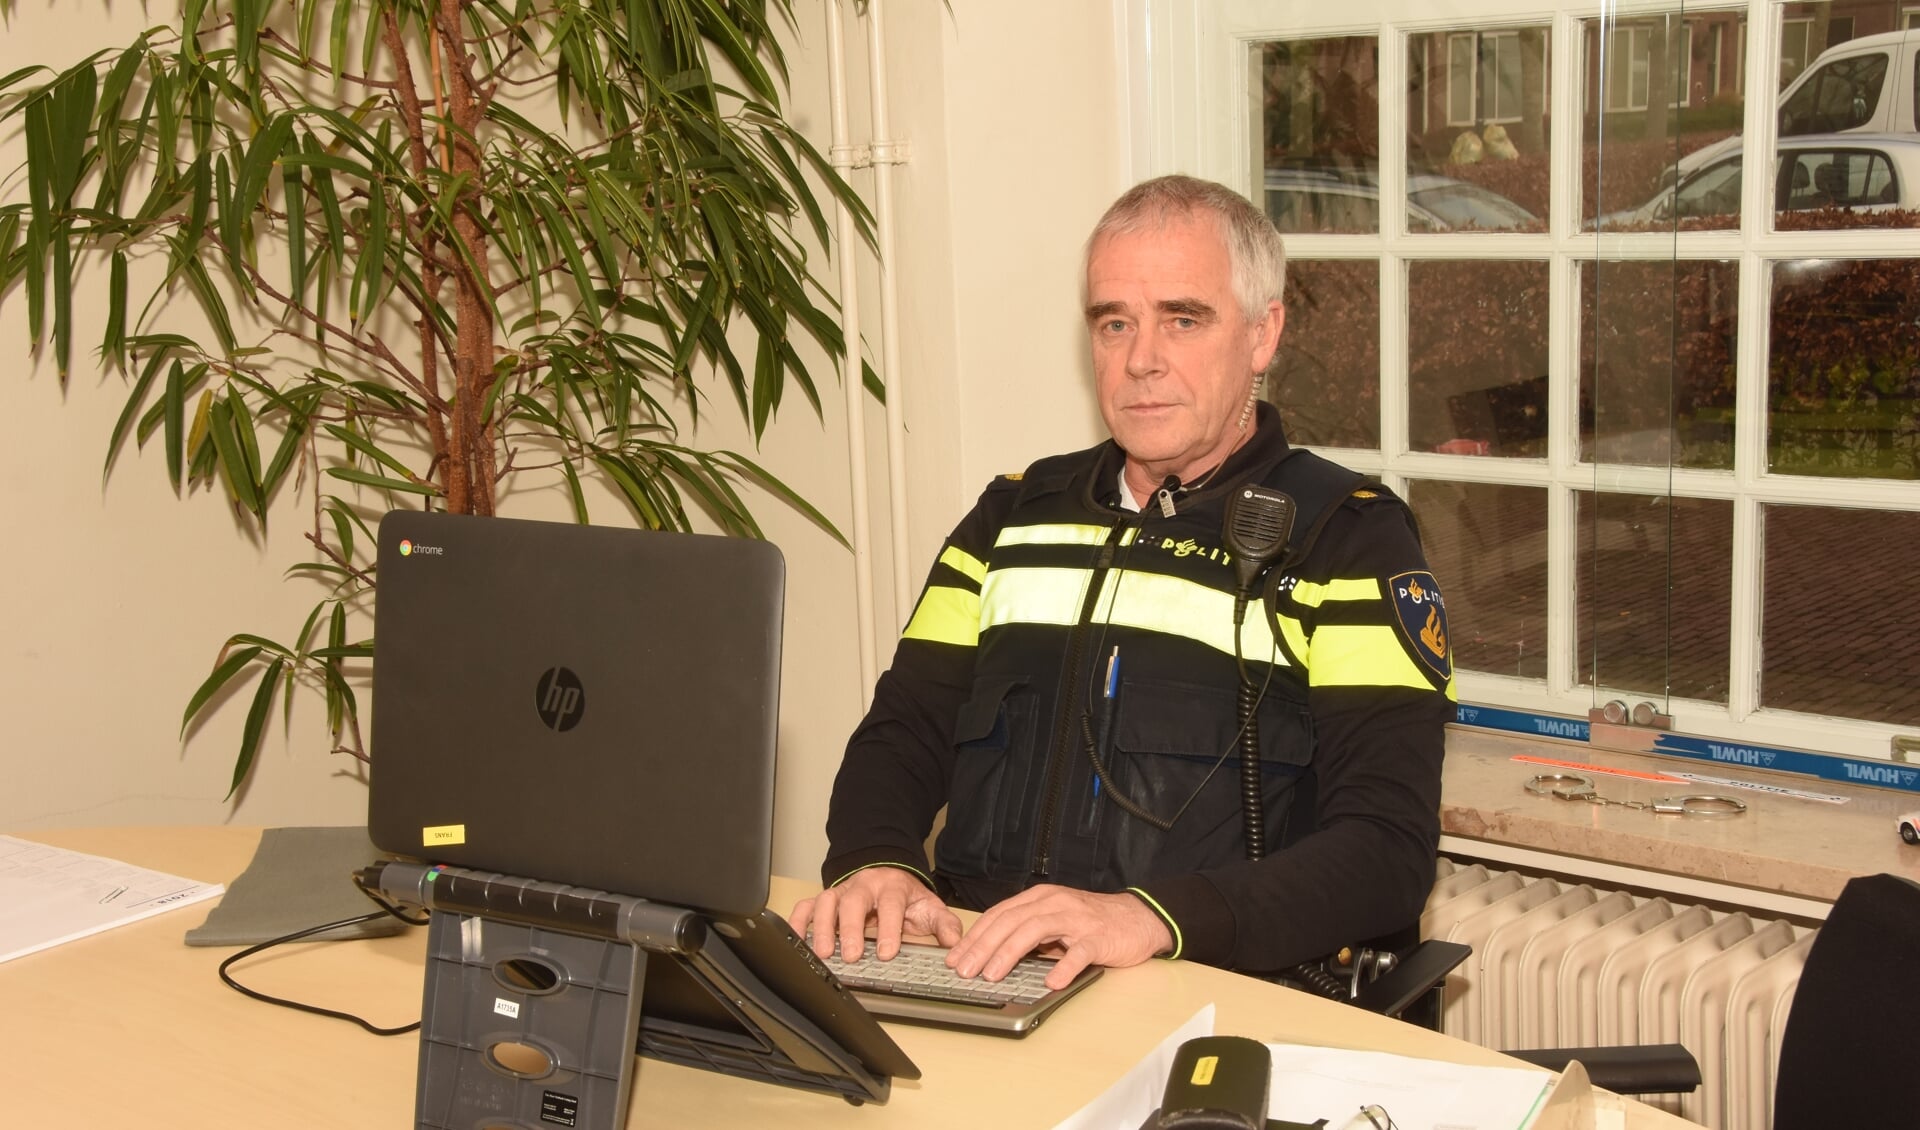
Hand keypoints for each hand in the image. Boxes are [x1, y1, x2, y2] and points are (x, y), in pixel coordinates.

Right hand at [788, 867, 962, 962]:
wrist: (887, 874)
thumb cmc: (905, 897)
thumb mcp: (929, 907)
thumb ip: (943, 924)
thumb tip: (954, 942)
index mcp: (892, 888)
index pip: (891, 906)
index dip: (889, 928)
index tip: (887, 952)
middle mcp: (864, 887)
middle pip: (854, 902)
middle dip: (851, 928)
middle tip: (852, 955)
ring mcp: (841, 892)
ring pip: (826, 902)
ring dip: (822, 927)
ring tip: (823, 953)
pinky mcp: (825, 899)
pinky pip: (806, 906)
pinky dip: (798, 922)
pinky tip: (797, 941)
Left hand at [945, 885, 1172, 989]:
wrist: (1139, 918)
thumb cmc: (1093, 923)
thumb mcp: (1056, 921)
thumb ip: (1029, 933)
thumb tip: (992, 955)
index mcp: (1040, 899)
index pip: (1000, 915)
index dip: (975, 936)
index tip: (955, 957)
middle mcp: (1054, 903)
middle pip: (1011, 922)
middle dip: (983, 947)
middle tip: (963, 970)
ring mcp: (1077, 919)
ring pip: (1035, 931)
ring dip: (1009, 953)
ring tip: (991, 976)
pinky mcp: (1098, 938)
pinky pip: (1079, 952)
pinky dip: (1064, 966)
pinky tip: (1051, 982)